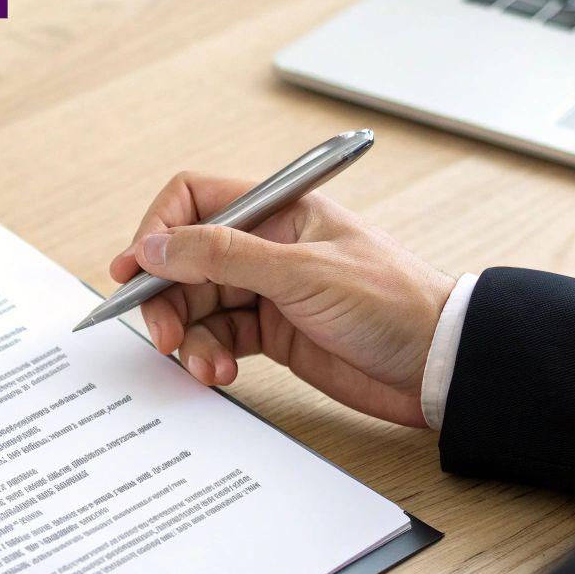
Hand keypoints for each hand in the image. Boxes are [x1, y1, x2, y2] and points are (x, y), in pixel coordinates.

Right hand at [110, 172, 456, 426]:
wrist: (439, 365)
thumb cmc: (393, 304)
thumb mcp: (301, 274)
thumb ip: (222, 257)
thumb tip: (155, 247)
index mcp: (278, 210)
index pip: (193, 201)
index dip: (157, 232)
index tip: (134, 272)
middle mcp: (267, 246)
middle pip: (186, 261)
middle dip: (168, 299)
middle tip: (164, 336)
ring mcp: (269, 290)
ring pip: (199, 305)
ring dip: (190, 337)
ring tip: (205, 365)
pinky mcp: (274, 332)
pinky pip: (219, 337)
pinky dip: (209, 355)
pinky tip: (220, 372)